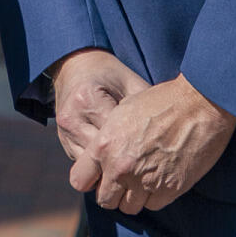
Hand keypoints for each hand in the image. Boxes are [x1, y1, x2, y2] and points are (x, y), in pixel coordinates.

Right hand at [50, 48, 148, 162]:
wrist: (74, 67)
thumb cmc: (107, 74)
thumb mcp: (129, 83)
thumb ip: (146, 106)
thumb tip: (171, 129)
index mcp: (88, 99)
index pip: (115, 136)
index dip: (138, 148)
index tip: (156, 154)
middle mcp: (72, 118)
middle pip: (102, 157)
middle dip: (125, 165)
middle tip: (147, 169)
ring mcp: (64, 131)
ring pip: (92, 167)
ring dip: (110, 169)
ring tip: (133, 169)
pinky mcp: (63, 140)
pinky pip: (85, 164)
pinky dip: (100, 167)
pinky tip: (116, 162)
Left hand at [69, 74, 235, 214]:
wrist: (198, 104)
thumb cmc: (160, 102)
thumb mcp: (122, 113)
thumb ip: (107, 139)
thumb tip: (100, 156)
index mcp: (104, 146)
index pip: (79, 181)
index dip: (89, 180)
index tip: (98, 177)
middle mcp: (121, 167)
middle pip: (105, 200)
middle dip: (112, 193)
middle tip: (123, 181)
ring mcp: (146, 181)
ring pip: (129, 208)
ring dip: (133, 197)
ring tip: (142, 179)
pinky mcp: (170, 189)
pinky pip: (153, 205)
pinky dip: (154, 197)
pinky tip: (159, 179)